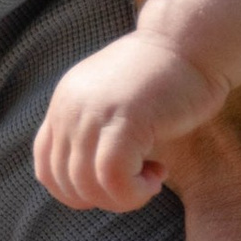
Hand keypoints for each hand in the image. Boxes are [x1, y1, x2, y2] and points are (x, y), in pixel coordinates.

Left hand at [34, 30, 228, 212]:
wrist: (194, 42)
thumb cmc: (166, 77)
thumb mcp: (115, 103)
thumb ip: (95, 132)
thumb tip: (93, 185)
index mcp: (64, 103)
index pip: (46, 168)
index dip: (77, 191)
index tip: (114, 184)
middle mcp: (70, 107)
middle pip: (64, 182)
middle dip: (104, 199)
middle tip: (139, 183)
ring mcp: (94, 112)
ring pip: (87, 185)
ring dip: (122, 198)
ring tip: (151, 179)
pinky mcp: (124, 120)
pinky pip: (112, 178)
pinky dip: (133, 192)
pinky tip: (158, 176)